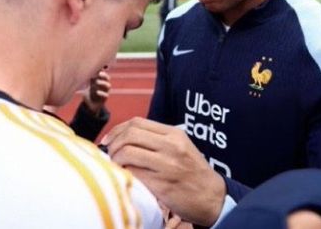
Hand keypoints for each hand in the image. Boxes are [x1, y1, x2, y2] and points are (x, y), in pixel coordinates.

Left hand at [83, 70, 110, 115]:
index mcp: (100, 80)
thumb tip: (87, 70)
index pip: (103, 73)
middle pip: (108, 78)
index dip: (102, 71)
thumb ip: (90, 78)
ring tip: (96, 82)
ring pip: (108, 86)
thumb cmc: (89, 92)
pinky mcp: (104, 98)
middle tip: (99, 74)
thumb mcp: (89, 85)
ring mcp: (105, 91)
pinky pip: (106, 95)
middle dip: (104, 75)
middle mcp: (104, 85)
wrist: (90, 104)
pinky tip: (97, 92)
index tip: (97, 69)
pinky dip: (102, 93)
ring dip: (102, 83)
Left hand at [102, 117, 225, 225]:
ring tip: (116, 166)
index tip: (109, 140)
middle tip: (110, 154)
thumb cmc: (192, 172)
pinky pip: (133, 173)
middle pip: (130, 134)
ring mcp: (167, 165)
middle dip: (113, 144)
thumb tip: (123, 138)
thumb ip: (157, 140)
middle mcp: (171, 146)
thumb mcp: (180, 147)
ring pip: (128, 152)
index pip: (137, 122)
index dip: (117, 129)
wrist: (211, 197)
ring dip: (115, 159)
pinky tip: (125, 177)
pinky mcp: (162, 184)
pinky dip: (124, 173)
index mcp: (174, 134)